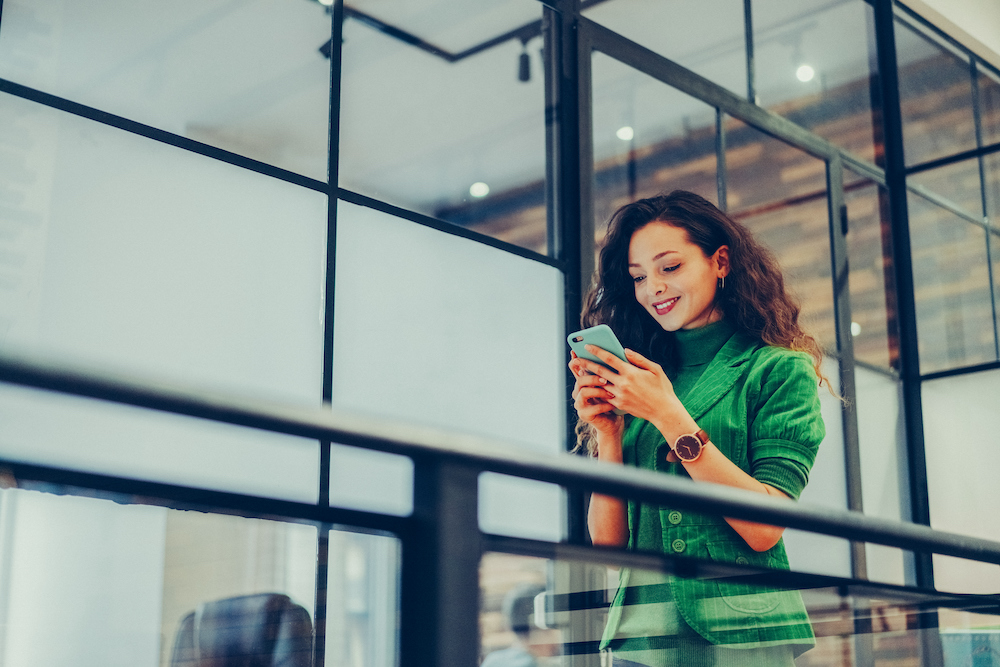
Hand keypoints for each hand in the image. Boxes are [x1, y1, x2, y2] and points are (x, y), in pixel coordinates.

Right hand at [569, 351, 622, 437]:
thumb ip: (609, 372)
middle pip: (580, 379)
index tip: (577, 352)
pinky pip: (593, 408)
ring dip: (599, 391)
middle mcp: (578, 392)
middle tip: (605, 379)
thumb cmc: (614, 401)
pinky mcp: (584, 415)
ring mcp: (580, 404)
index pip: (576, 368)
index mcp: (584, 382)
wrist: (614, 422)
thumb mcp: (612, 385)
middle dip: (592, 377)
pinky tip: (613, 405)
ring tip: (611, 393)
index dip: (576, 360)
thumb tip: (614, 354)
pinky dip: (605, 405)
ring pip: (584, 392)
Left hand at [572, 346, 690, 431]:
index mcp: (631, 372)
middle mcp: (622, 383)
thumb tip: (624, 351)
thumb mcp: (655, 369)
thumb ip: (638, 359)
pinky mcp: (619, 404)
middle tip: (576, 359)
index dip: (597, 351)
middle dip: (586, 364)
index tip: (587, 346)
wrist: (664, 411)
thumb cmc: (662, 388)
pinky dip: (600, 389)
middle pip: (599, 371)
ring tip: (582, 371)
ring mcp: (619, 395)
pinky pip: (606, 394)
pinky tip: (594, 385)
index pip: (609, 358)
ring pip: (600, 384)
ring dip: (590, 378)